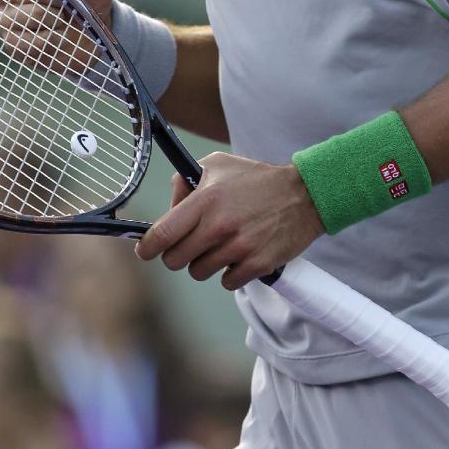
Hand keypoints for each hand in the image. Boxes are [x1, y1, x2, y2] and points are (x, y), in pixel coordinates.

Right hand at [0, 0, 113, 71]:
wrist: (89, 31)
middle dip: (61, 1)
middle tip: (68, 6)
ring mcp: (5, 15)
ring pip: (33, 16)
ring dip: (58, 22)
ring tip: (63, 22)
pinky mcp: (10, 42)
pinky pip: (30, 42)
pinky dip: (52, 42)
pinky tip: (57, 38)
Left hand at [135, 151, 324, 289]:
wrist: (303, 195)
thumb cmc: (255, 179)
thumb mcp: (217, 165)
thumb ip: (186, 182)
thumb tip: (168, 206)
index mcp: (205, 201)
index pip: (163, 234)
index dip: (147, 247)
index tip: (145, 250)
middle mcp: (219, 227)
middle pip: (175, 260)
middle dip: (177, 254)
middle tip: (190, 244)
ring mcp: (239, 248)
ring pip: (199, 272)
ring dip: (204, 262)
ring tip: (220, 244)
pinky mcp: (257, 265)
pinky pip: (227, 283)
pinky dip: (230, 273)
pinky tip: (239, 254)